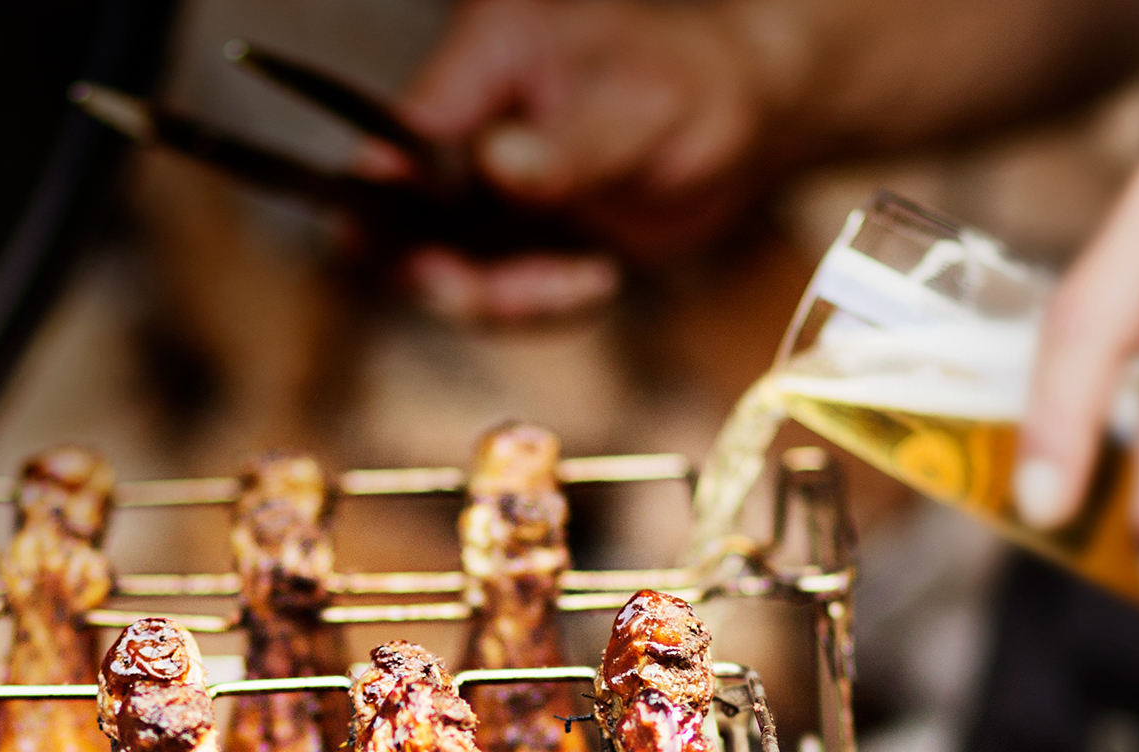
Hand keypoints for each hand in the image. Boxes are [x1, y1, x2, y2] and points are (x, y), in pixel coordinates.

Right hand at [390, 0, 791, 319]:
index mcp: (488, 57)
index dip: (388, 209)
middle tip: (532, 294)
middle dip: (458, 278)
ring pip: (449, 271)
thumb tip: (496, 165)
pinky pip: (497, 293)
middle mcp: (471, 120)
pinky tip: (597, 278)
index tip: (428, 267)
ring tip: (587, 281)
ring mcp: (485, 182)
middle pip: (404, 223)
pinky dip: (542, 306)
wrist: (750, 126)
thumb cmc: (702, 89)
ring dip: (510, 300)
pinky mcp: (510, 232)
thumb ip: (567, 146)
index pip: (397, 138)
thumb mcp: (641, 113)